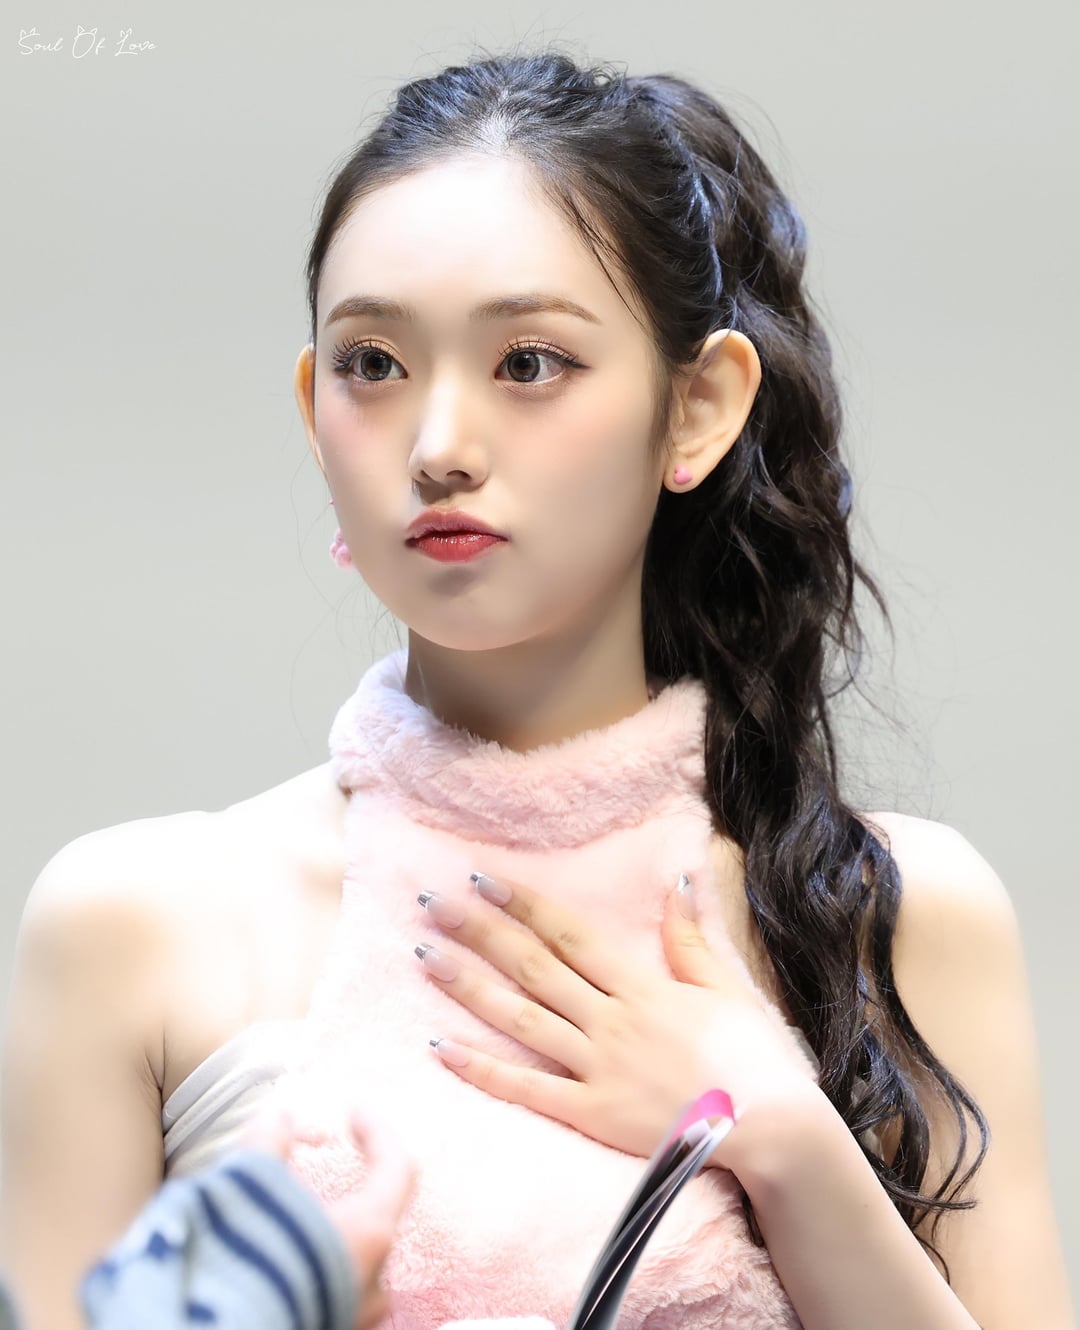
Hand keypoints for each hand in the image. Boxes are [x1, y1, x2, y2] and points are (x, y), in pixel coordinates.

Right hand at [242, 1104, 415, 1329]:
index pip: (397, 1167)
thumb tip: (279, 1118)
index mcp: (368, 1233)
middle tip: (316, 1168)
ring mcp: (355, 1318)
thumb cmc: (241, 1265)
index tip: (352, 1111)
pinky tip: (282, 1262)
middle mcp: (373, 1281)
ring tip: (291, 1220)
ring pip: (354, 1261)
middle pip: (376, 1217)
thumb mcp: (251, 1187)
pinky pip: (335, 1293)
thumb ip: (269, 1144)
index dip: (378, 1132)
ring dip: (330, 1233)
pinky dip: (317, 1267)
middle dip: (349, 1188)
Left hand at [417, 871, 819, 1166]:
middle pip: (533, 968)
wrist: (771, 1130)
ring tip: (425, 957)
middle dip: (480, 931)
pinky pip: (526, 1090)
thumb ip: (691, 937)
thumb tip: (678, 879)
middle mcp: (611, 1021)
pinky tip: (440, 1048)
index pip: (569, 935)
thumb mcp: (724, 987)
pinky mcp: (591, 1114)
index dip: (524, 904)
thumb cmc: (753, 1058)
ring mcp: (597, 1068)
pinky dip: (482, 1069)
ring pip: (520, 1020)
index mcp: (641, 986)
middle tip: (433, 902)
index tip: (483, 878)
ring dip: (470, 987)